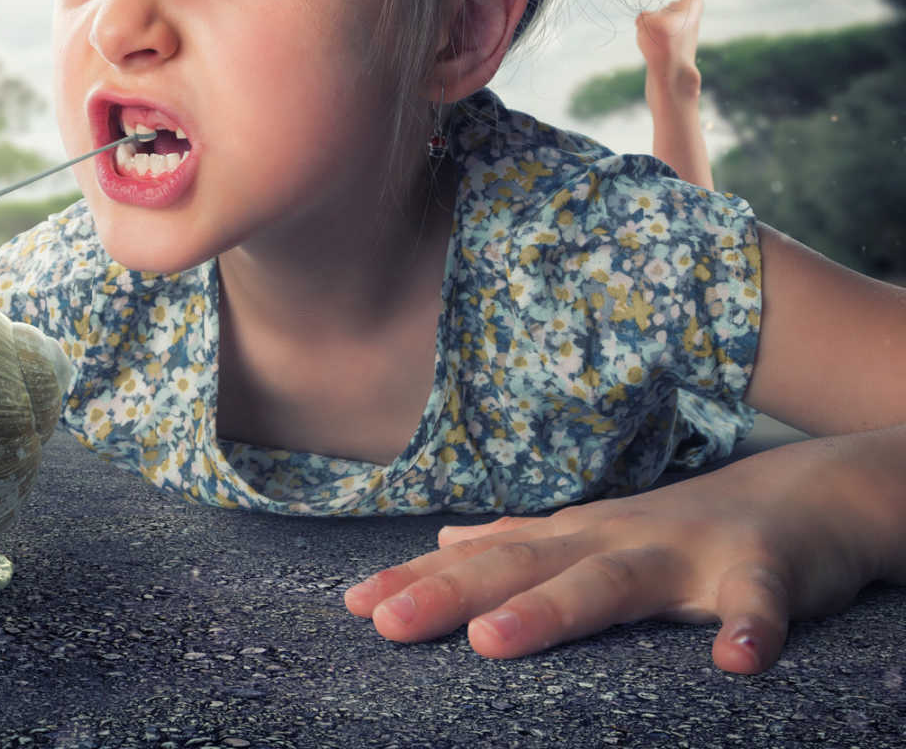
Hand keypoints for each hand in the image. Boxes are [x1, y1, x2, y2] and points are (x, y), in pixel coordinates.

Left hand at [344, 434, 900, 672]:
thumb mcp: (591, 532)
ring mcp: (686, 551)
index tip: (351, 606)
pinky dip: (749, 628)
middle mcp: (614, 539)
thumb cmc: (683, 527)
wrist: (806, 493)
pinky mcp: (765, 570)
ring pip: (613, 581)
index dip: (418, 582)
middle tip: (384, 624)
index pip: (482, 562)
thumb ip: (520, 541)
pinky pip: (757, 602)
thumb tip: (443, 542)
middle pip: (522, 567)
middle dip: (449, 595)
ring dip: (554, 609)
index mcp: (573, 538)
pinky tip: (735, 663)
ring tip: (492, 643)